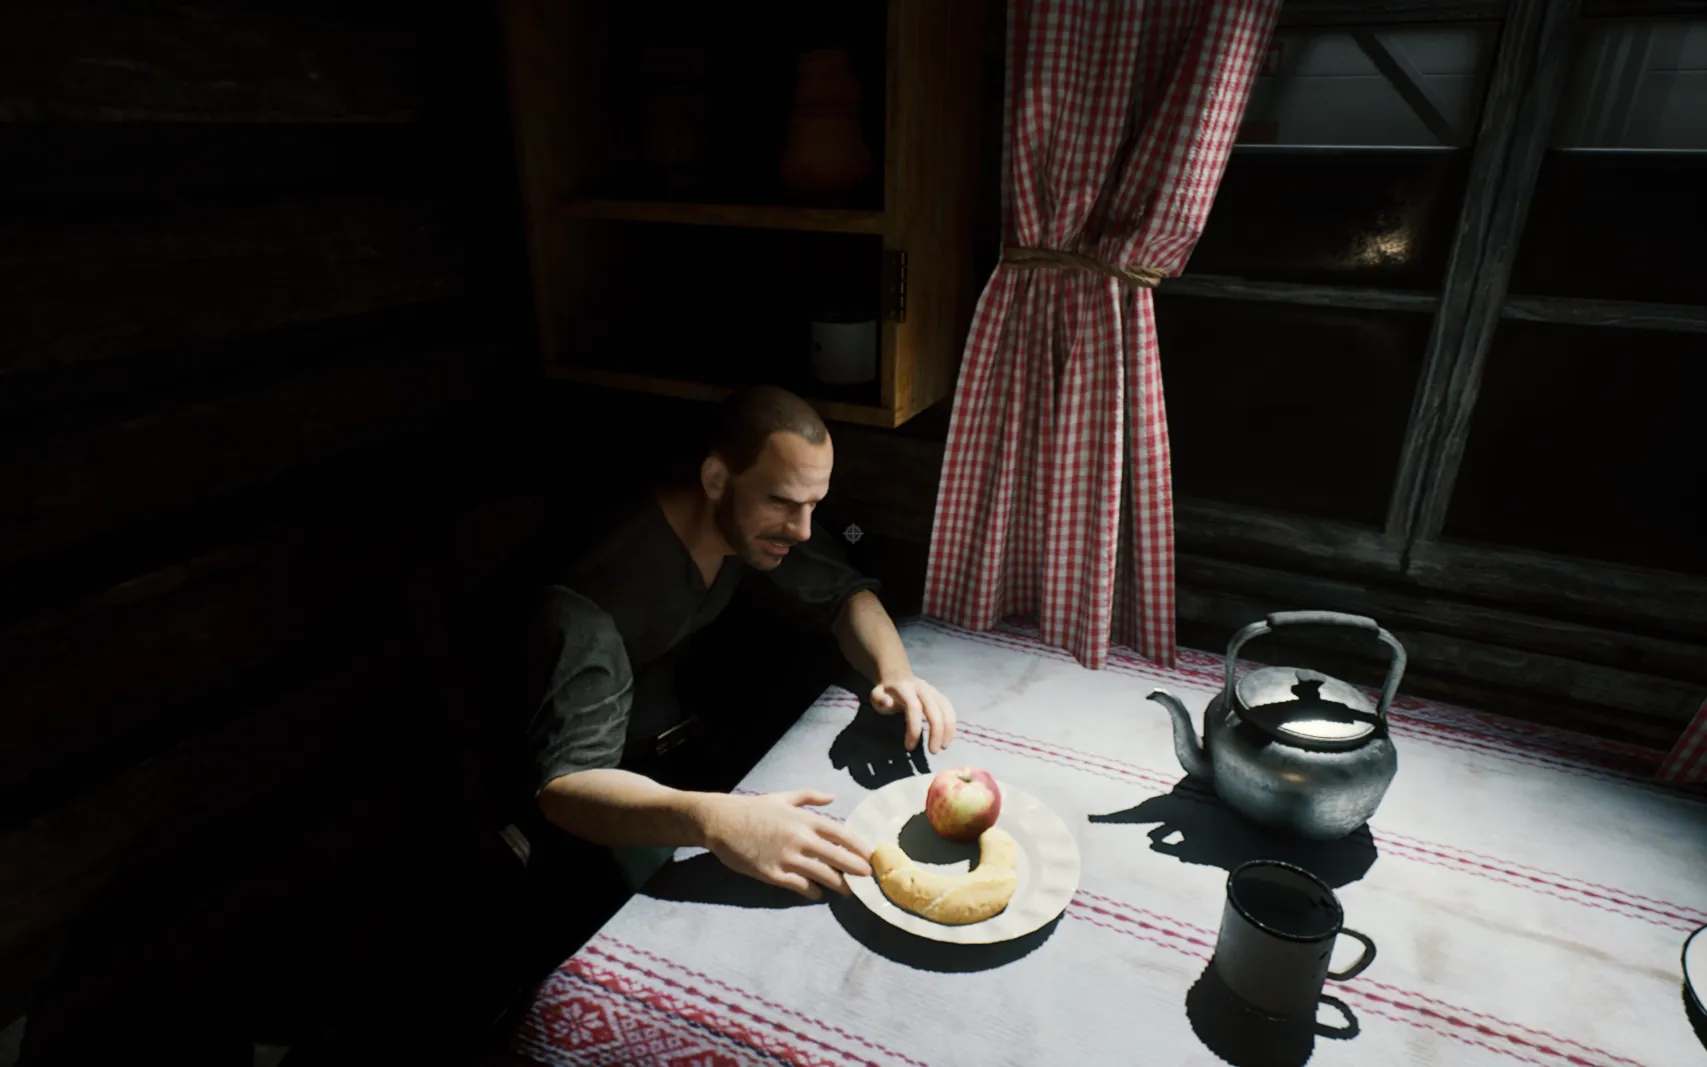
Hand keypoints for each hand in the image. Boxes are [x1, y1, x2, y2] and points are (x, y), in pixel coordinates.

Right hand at [697, 790, 872, 900]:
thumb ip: (810, 796)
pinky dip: (813, 892)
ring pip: (822, 875)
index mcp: (805, 819)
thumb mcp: (784, 797)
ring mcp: (787, 857)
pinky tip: (819, 894)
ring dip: (839, 885)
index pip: (841, 834)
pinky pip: (800, 886)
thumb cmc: (754, 808)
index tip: (870, 856)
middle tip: (868, 878)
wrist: (722, 822)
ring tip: (848, 891)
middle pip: (838, 857)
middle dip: (856, 870)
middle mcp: (800, 838)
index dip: (859, 847)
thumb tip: (833, 797)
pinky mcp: (773, 874)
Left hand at [870, 675, 956, 754]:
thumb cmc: (886, 692)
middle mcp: (923, 689)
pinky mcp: (941, 696)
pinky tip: (947, 739)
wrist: (898, 677)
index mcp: (906, 689)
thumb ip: (879, 699)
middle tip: (933, 752)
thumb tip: (887, 703)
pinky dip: (951, 725)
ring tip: (943, 747)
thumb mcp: (876, 694)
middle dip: (936, 732)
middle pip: (935, 711)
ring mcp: (934, 692)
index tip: (909, 747)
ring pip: (946, 710)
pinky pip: (950, 710)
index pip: (914, 708)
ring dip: (948, 730)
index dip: (914, 729)